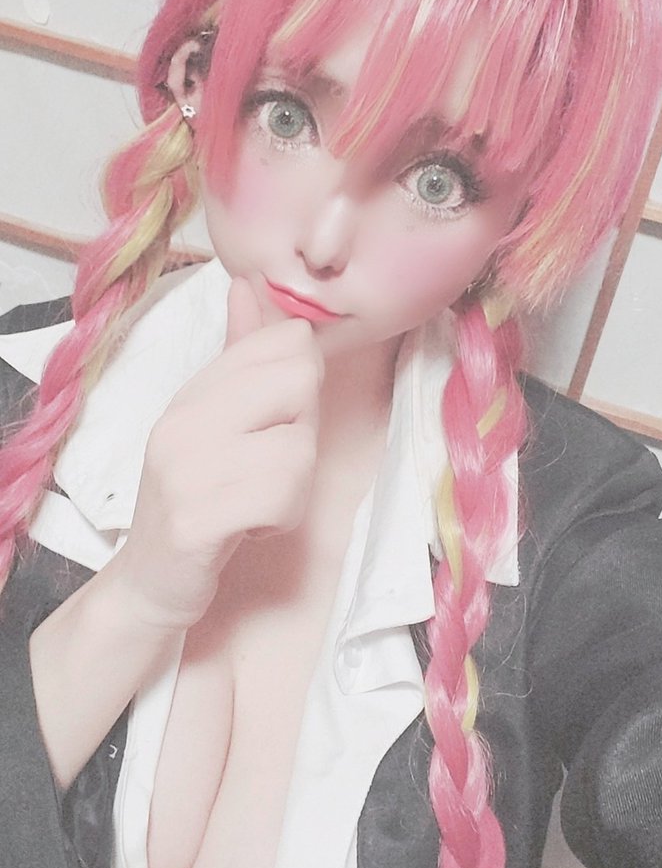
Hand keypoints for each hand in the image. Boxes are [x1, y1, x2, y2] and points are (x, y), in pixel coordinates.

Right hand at [110, 276, 323, 629]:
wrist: (150, 584)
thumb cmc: (198, 499)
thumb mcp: (216, 421)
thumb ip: (240, 355)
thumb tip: (249, 284)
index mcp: (194, 392)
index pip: (283, 340)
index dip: (303, 381)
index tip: (278, 422)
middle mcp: (183, 420)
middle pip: (299, 379)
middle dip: (303, 431)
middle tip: (269, 465)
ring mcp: (184, 469)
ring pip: (298, 447)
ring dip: (294, 488)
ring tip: (258, 502)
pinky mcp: (195, 519)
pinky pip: (282, 495)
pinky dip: (282, 518)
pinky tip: (252, 527)